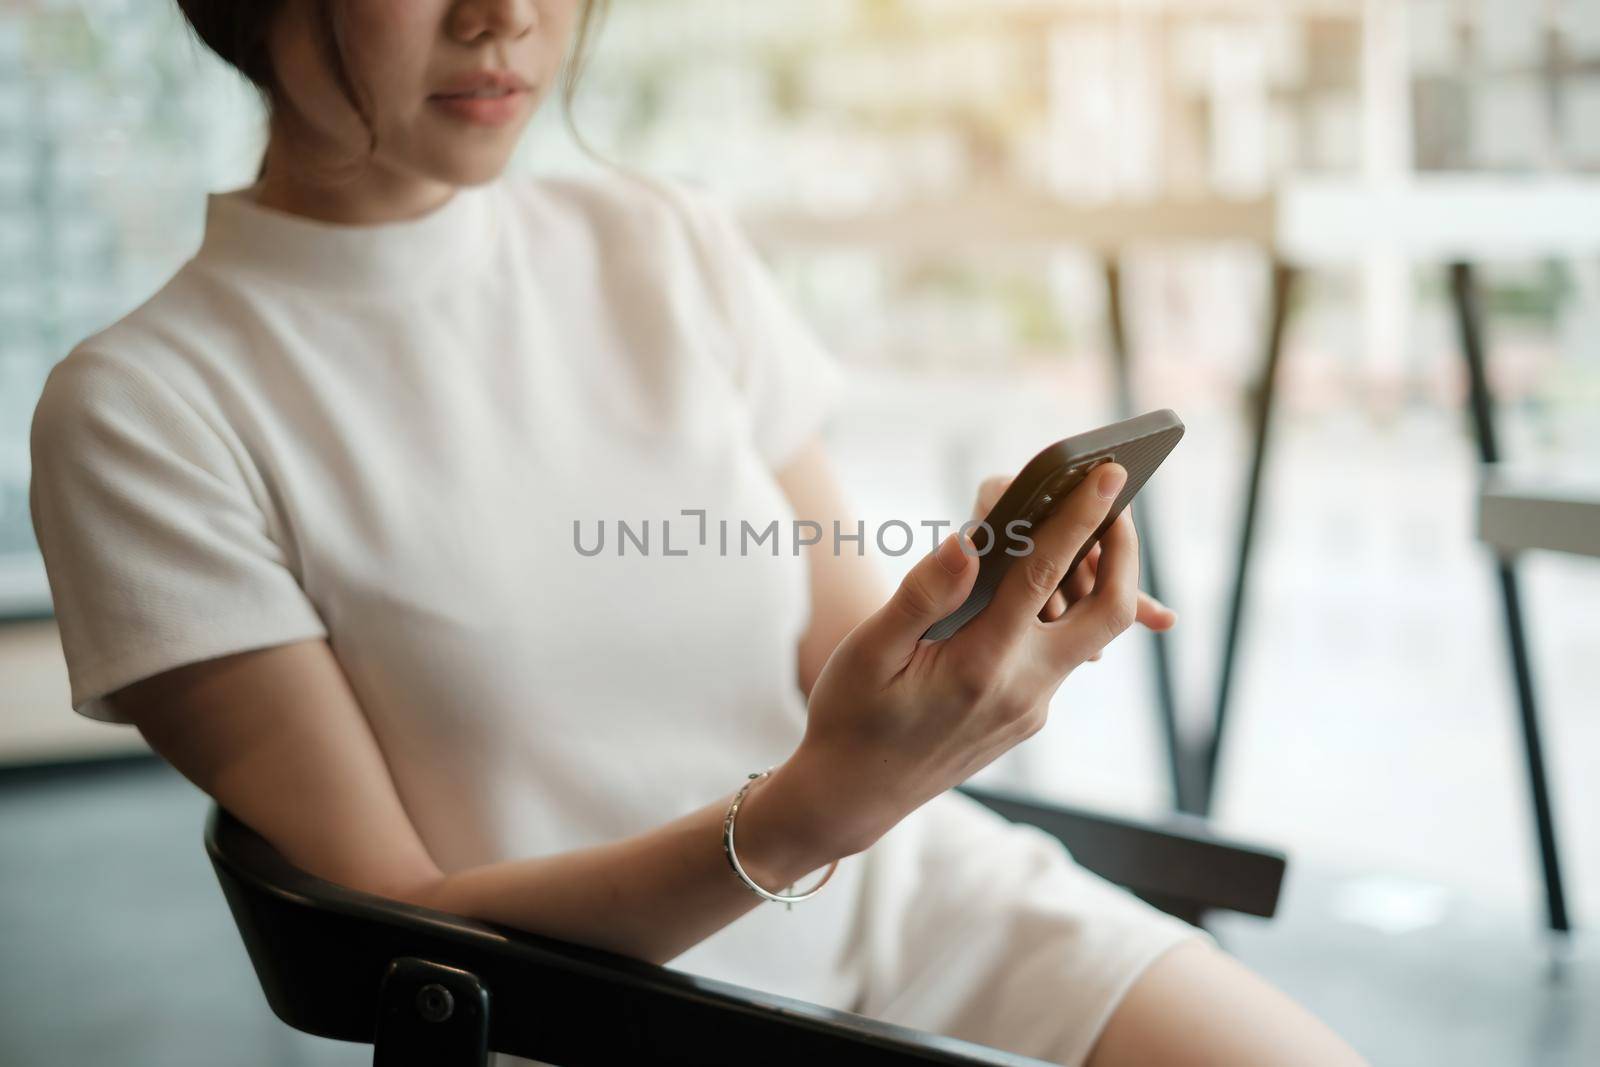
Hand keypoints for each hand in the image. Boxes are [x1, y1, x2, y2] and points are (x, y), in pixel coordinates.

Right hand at [786, 461, 1148, 858]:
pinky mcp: (1029, 715)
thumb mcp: (868, 652)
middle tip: (1108, 502)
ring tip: (1073, 533)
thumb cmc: (851, 717)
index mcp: (979, 666)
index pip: (1042, 577)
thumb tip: (969, 541)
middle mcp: (1021, 690)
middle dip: (1122, 553)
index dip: (1078, 519)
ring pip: (1091, 636)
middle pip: (1107, 614)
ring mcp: (1032, 708)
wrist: (855, 796)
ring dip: (1095, 583)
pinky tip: (1035, 586)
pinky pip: (1063, 656)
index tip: (1105, 475)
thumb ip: (922, 595)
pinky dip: (1062, 614)